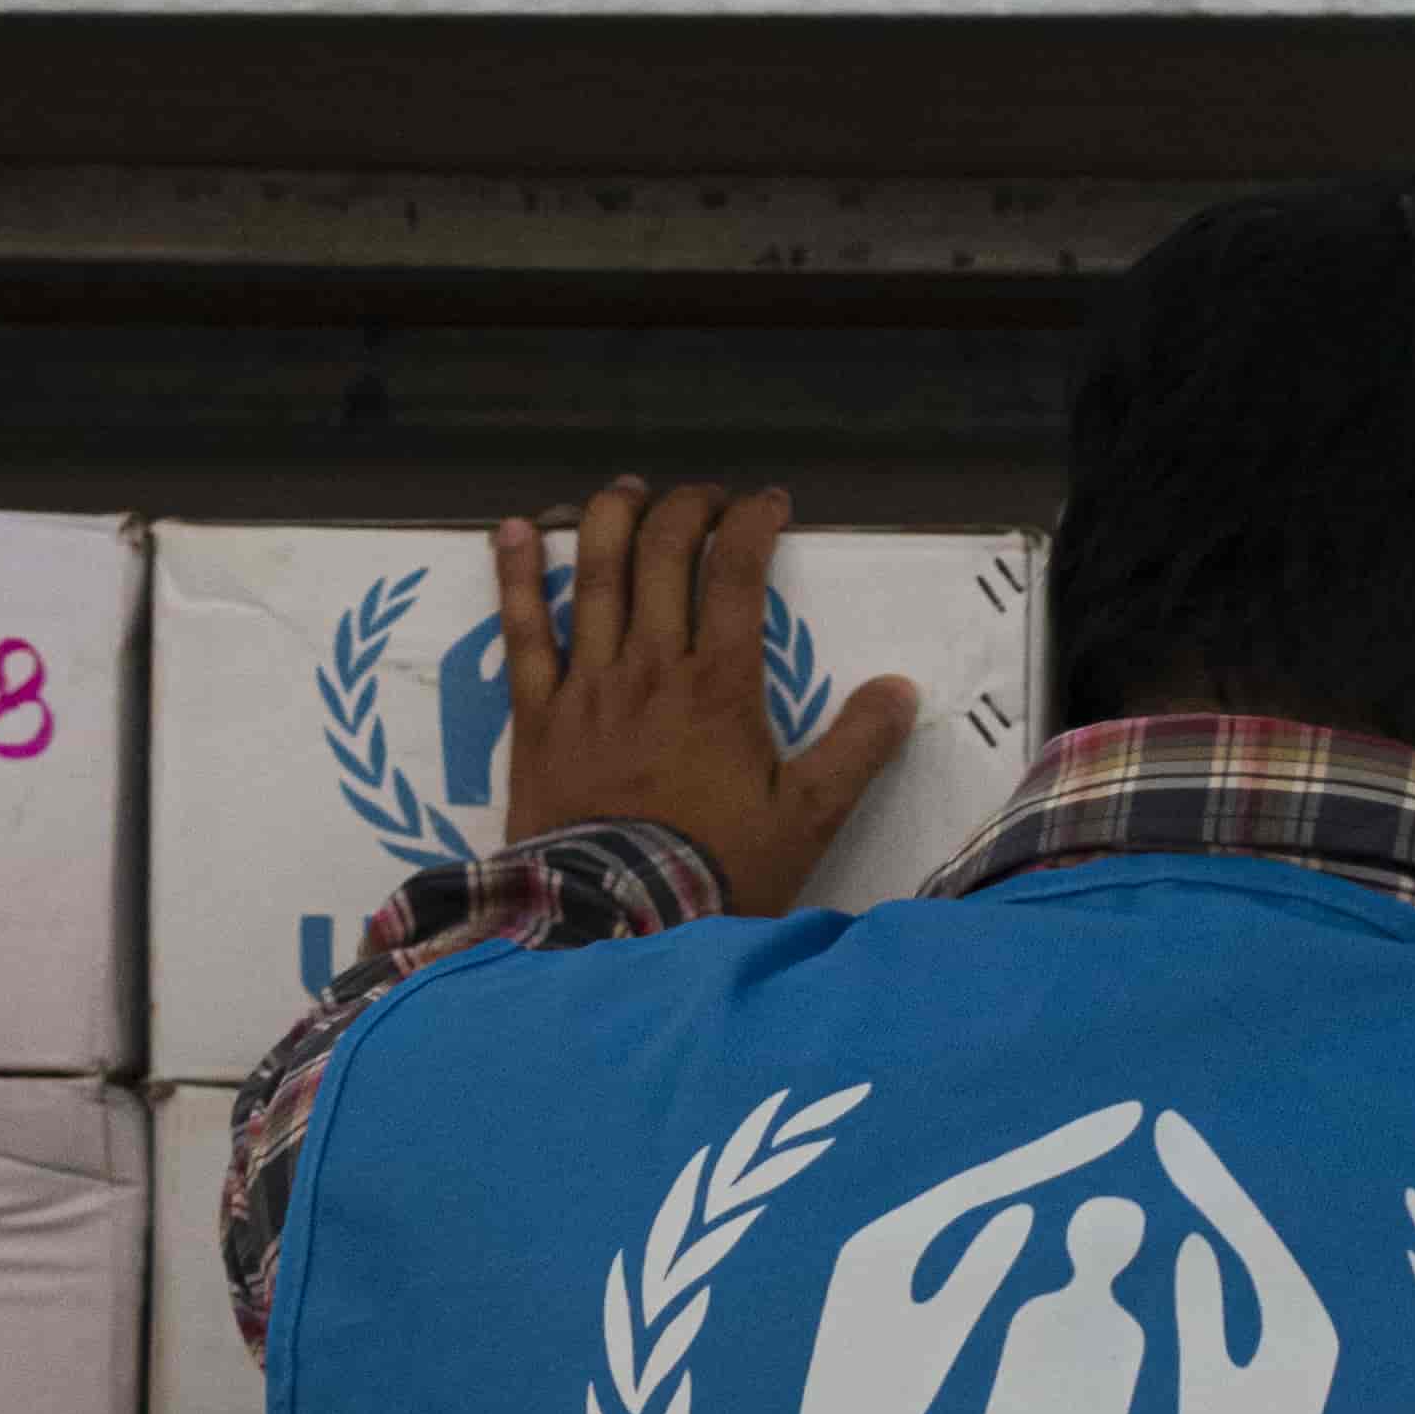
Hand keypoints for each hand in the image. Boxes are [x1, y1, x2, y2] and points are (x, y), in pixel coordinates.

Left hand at [492, 481, 921, 916]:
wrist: (614, 923)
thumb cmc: (714, 873)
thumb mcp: (806, 820)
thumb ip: (856, 749)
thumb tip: (899, 690)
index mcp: (719, 685)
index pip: (737, 571)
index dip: (753, 522)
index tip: (769, 503)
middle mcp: (650, 668)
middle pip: (662, 555)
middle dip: (686, 509)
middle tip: (704, 498)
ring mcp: (587, 687)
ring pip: (594, 576)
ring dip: (611, 520)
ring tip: (628, 490)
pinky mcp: (537, 717)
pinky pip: (522, 632)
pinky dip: (516, 576)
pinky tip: (515, 531)